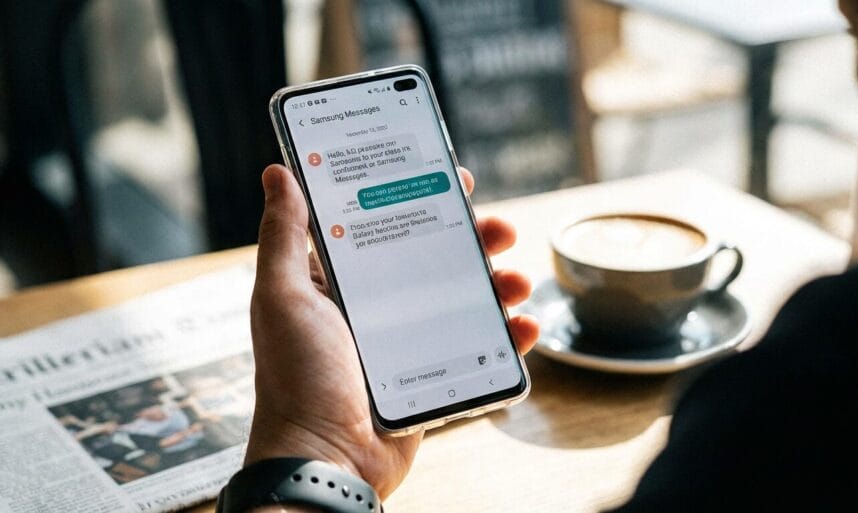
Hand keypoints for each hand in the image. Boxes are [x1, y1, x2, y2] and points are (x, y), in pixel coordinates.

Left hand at [246, 164, 539, 498]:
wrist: (325, 459)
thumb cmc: (296, 377)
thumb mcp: (283, 297)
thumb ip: (283, 235)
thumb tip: (279, 174)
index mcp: (341, 282)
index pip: (388, 226)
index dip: (423, 199)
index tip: (454, 180)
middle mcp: (377, 306)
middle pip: (437, 258)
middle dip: (475, 240)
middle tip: (500, 229)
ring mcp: (408, 342)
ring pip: (466, 300)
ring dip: (499, 285)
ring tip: (516, 281)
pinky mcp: (433, 374)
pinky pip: (480, 349)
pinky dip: (508, 337)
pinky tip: (523, 326)